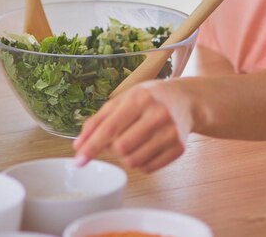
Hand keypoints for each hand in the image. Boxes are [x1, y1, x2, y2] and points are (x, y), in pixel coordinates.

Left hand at [73, 79, 193, 172]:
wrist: (186, 100)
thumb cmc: (151, 97)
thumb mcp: (125, 98)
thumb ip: (100, 119)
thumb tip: (79, 144)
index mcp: (140, 98)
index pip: (110, 127)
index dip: (92, 145)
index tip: (79, 160)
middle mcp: (157, 114)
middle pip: (121, 147)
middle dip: (112, 148)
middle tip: (117, 139)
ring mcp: (170, 132)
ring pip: (134, 161)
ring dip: (126, 157)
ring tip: (132, 141)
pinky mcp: (179, 148)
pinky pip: (148, 168)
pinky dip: (140, 162)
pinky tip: (145, 147)